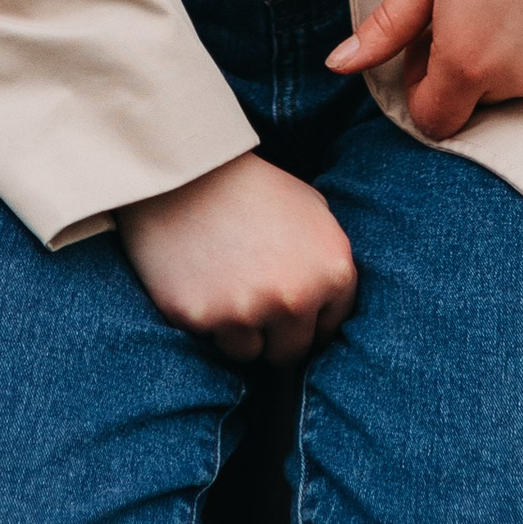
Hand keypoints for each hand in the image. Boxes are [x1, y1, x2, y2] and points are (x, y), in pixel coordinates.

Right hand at [115, 152, 357, 364]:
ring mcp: (247, 311)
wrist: (189, 170)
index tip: (287, 303)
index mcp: (332, 271)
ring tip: (224, 285)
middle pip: (292, 353)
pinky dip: (205, 320)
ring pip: (249, 353)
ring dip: (238, 331)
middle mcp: (296, 297)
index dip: (307, 319)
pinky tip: (200, 281)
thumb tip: (330, 316)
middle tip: (252, 300)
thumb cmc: (255, 189)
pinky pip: (210, 341)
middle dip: (275, 334)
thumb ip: (329, 265)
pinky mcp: (201, 318)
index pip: (330, 329)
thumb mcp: (314, 211)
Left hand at [326, 0, 522, 140]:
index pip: (434, 121)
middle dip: (464, 68)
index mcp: (468, 65)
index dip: (423, 88)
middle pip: (476, 100)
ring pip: (517, 84)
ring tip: (507, 0)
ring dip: (504, 58)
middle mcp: (517, 81)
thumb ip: (385, 29)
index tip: (430, 44)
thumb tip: (337, 66)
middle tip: (468, 11)